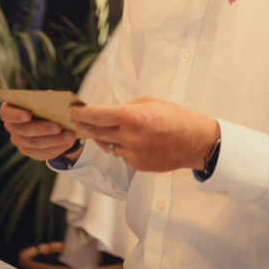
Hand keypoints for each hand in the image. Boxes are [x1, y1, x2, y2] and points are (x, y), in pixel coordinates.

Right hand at [0, 102, 80, 160]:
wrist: (48, 118)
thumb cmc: (43, 104)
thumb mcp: (44, 98)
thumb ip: (46, 99)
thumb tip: (56, 103)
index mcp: (10, 110)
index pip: (6, 114)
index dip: (16, 115)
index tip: (28, 115)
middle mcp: (11, 127)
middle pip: (24, 131)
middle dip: (42, 129)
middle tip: (58, 127)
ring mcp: (19, 142)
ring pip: (35, 144)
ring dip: (54, 141)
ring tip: (69, 136)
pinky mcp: (30, 152)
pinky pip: (42, 153)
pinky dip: (56, 148)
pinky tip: (68, 143)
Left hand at [70, 97, 219, 172]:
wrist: (196, 142)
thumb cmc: (176, 117)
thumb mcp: (150, 102)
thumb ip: (127, 108)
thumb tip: (110, 113)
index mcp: (132, 117)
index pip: (96, 115)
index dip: (81, 113)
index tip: (72, 111)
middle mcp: (129, 137)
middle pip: (95, 132)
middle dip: (85, 125)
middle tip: (78, 119)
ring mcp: (132, 154)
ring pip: (108, 145)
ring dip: (106, 137)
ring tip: (118, 129)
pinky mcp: (137, 166)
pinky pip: (122, 155)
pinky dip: (123, 148)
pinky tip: (136, 141)